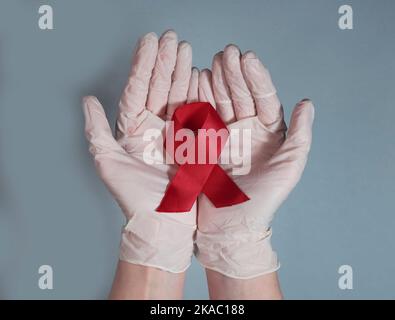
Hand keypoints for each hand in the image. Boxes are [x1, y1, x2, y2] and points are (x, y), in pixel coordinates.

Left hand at [83, 30, 198, 272]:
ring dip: (183, 72)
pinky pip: (198, 114)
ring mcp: (176, 134)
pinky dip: (200, 94)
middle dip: (166, 62)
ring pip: (179, 96)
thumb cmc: (135, 198)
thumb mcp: (109, 163)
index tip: (152, 42)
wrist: (164, 223)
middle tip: (174, 39)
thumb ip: (96, 131)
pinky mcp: (195, 143)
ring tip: (187, 51)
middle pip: (160, 88)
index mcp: (133, 129)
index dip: (144, 65)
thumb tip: (86, 101)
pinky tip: (202, 76)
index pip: (138, 89)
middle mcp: (154, 128)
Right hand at [195, 45, 314, 278]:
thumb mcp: (289, 168)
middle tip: (226, 52)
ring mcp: (223, 136)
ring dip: (217, 81)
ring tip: (212, 62)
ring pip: (221, 103)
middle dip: (234, 73)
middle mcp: (246, 131)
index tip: (247, 58)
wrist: (231, 227)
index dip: (256, 77)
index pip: (263, 98)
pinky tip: (197, 82)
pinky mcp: (204, 145)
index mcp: (268, 134)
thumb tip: (306, 104)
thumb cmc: (264, 201)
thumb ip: (300, 136)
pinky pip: (202, 118)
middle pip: (241, 96)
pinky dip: (199, 100)